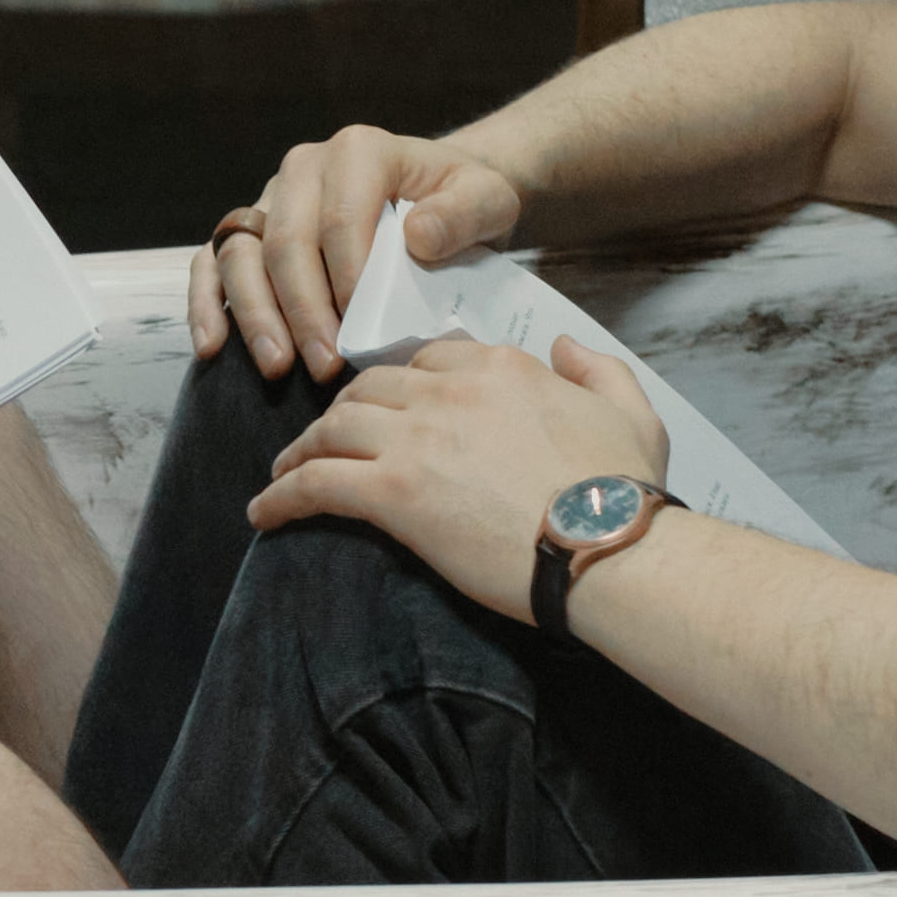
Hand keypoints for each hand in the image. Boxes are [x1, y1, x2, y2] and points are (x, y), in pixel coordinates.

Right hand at [193, 125, 528, 381]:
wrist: (441, 202)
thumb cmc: (461, 204)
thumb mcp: (487, 199)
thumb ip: (463, 212)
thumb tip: (417, 235)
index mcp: (357, 151)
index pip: (340, 219)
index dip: (346, 281)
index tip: (364, 334)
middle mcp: (304, 168)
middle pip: (286, 243)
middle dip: (303, 311)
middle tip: (327, 368)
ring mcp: (271, 200)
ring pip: (241, 256)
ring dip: (255, 316)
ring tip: (278, 368)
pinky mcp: (250, 233)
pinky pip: (212, 265)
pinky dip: (207, 305)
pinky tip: (212, 348)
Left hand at [243, 336, 666, 619]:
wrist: (607, 550)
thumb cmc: (625, 494)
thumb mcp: (631, 412)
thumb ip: (596, 368)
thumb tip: (565, 345)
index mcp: (501, 368)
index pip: (427, 360)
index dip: (400, 386)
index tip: (386, 413)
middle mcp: (450, 392)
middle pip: (369, 387)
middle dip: (342, 413)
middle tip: (326, 443)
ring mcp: (417, 440)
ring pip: (332, 426)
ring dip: (302, 449)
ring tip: (284, 473)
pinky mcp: (394, 494)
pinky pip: (316, 483)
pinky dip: (281, 496)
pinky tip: (265, 512)